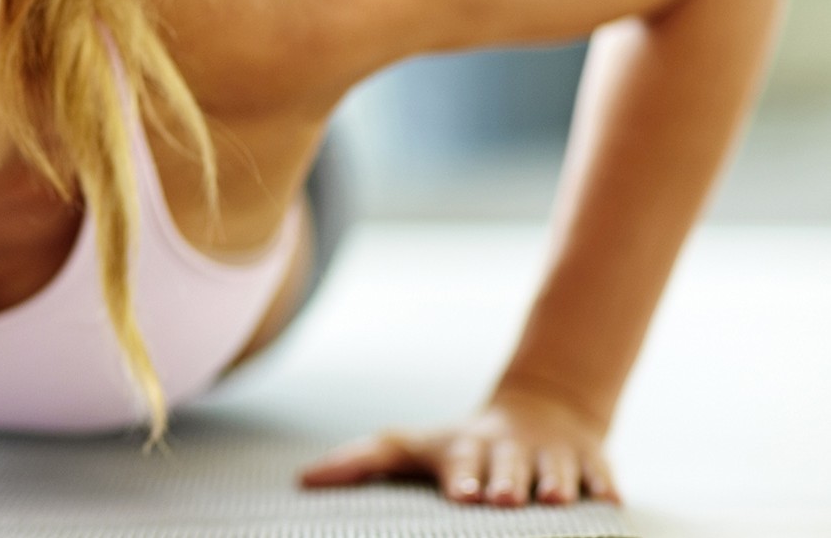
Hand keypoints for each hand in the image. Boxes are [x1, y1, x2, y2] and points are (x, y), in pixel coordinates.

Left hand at [295, 386, 623, 506]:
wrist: (539, 411)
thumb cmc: (462, 446)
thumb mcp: (410, 447)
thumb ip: (359, 462)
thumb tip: (302, 481)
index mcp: (467, 450)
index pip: (462, 462)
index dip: (462, 476)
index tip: (460, 495)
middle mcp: (509, 451)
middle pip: (508, 467)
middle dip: (506, 482)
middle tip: (503, 501)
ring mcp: (551, 456)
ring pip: (555, 469)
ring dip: (555, 484)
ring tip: (553, 501)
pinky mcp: (590, 462)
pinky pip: (601, 474)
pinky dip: (605, 486)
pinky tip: (610, 502)